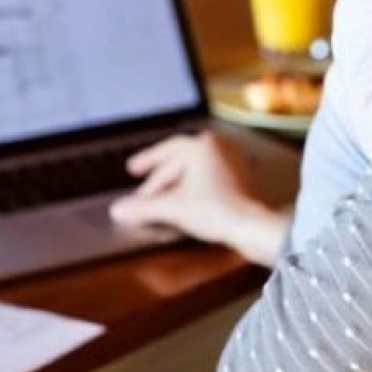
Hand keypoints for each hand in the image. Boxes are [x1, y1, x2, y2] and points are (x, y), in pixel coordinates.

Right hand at [108, 132, 288, 266]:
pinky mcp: (243, 181)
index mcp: (203, 145)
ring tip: (162, 201)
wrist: (254, 226)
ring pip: (196, 171)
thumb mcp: (173, 208)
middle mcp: (220, 148)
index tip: (133, 169)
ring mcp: (234, 163)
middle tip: (143, 194)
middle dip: (159, 180)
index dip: (147, 160)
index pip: (167, 149)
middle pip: (181, 162)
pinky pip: (210, 181)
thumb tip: (118, 210)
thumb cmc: (218, 210)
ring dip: (177, 185)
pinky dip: (194, 190)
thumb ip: (143, 208)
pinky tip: (186, 205)